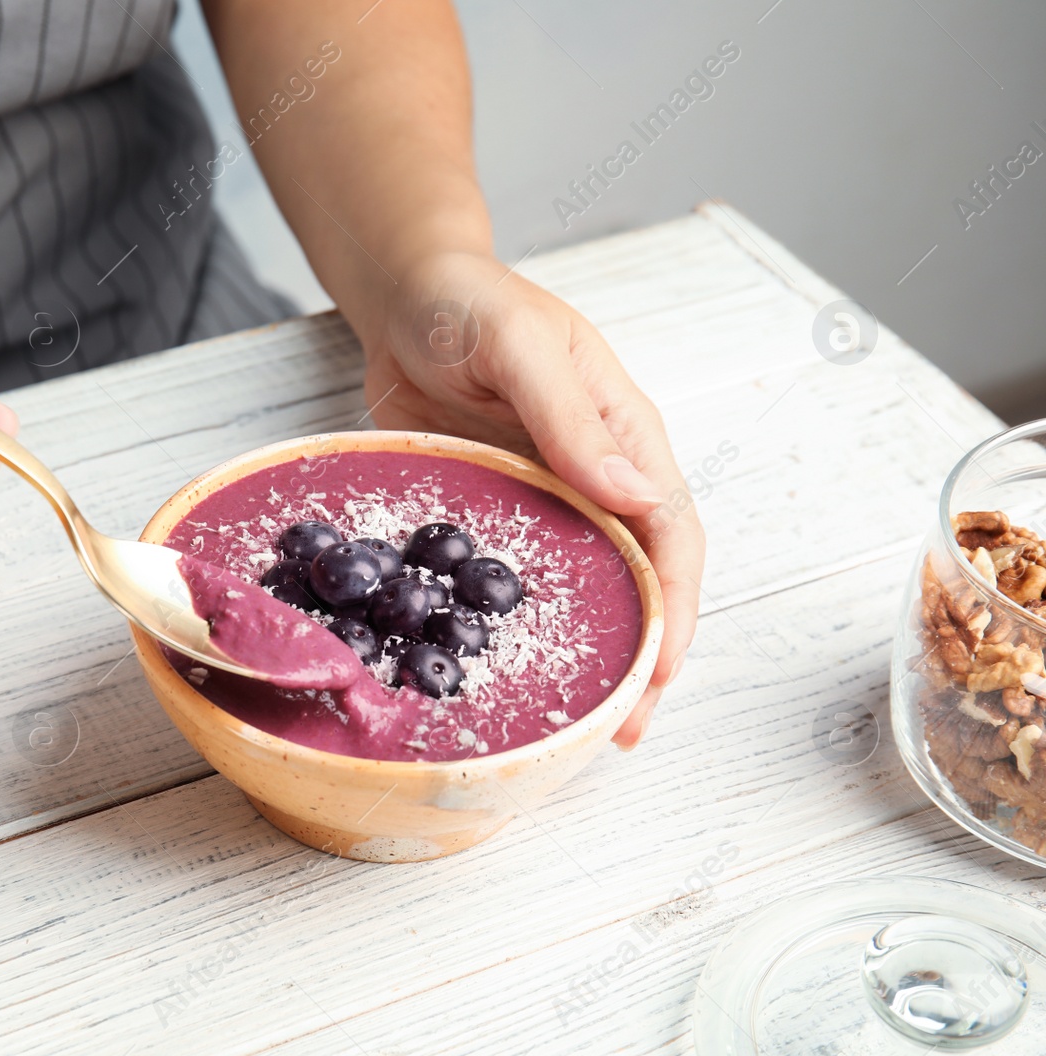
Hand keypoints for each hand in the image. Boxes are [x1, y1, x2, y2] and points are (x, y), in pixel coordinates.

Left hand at [357, 251, 703, 747]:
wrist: (405, 297)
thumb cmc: (469, 303)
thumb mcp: (518, 345)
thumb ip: (570, 417)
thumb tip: (636, 495)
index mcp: (625, 432)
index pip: (672, 529)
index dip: (677, 604)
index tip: (661, 670)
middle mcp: (596, 475)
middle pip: (643, 576)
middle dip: (646, 655)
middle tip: (627, 731)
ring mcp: (547, 498)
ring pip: (589, 588)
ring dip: (595, 653)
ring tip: (589, 728)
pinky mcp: (497, 513)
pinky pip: (518, 580)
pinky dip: (527, 628)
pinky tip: (513, 670)